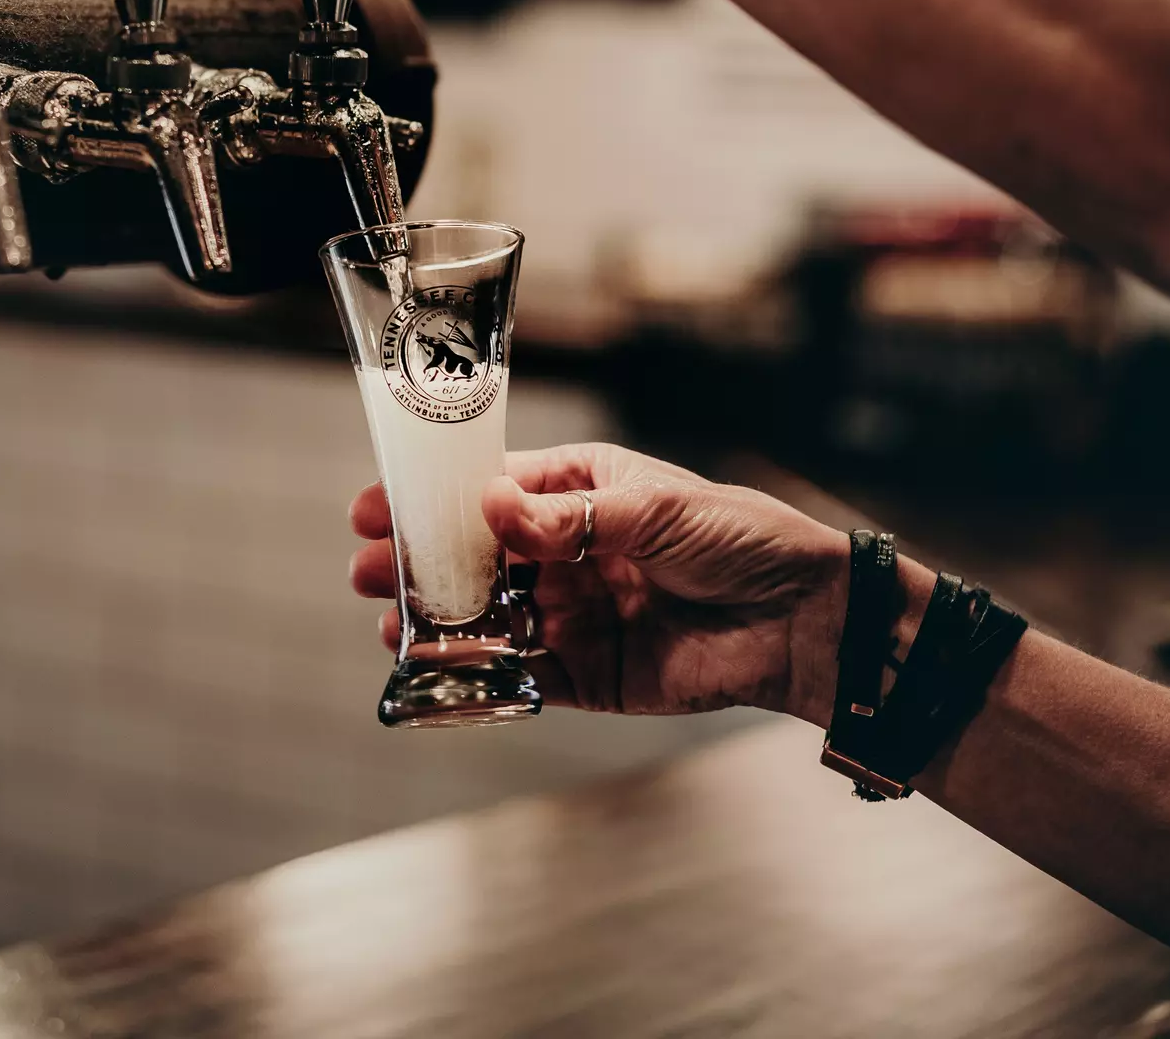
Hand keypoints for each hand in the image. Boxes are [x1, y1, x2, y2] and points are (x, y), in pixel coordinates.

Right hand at [349, 441, 851, 720]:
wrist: (803, 619)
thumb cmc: (738, 538)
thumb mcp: (650, 509)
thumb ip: (566, 518)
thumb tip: (490, 507)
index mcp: (582, 489)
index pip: (491, 491)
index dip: (431, 500)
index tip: (374, 507)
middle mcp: (570, 550)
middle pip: (478, 558)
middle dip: (420, 564)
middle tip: (366, 574)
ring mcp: (576, 612)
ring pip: (490, 619)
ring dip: (442, 624)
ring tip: (394, 629)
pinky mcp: (591, 674)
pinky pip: (524, 678)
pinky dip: (482, 679)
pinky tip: (444, 673)